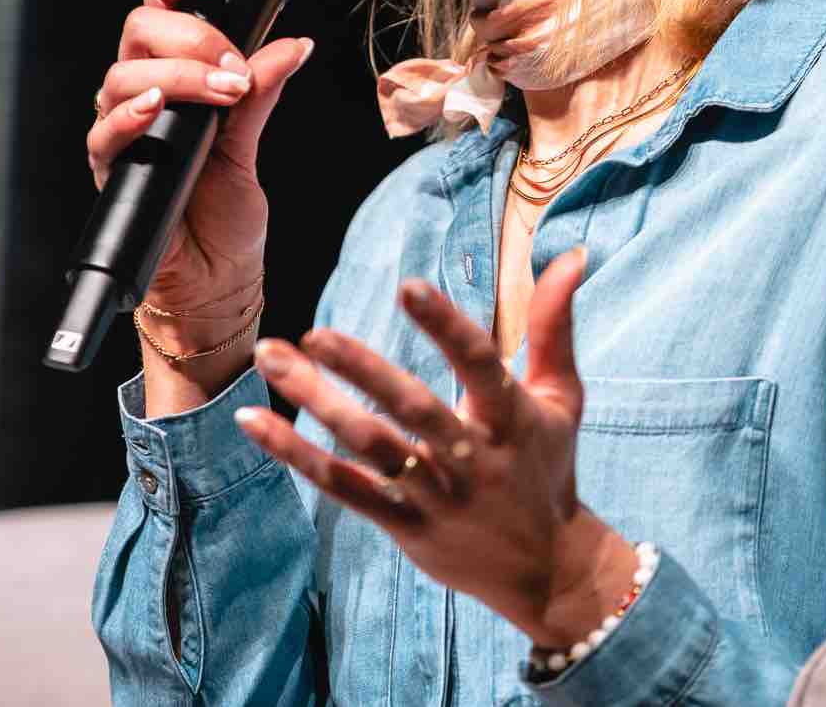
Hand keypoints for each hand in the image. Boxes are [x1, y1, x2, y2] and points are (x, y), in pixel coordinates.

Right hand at [86, 0, 312, 318]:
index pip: (161, 4)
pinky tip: (156, 108)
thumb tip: (294, 45)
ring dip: (176, 74)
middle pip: (138, 27)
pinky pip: (105, 133)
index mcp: (174, 71)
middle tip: (232, 64)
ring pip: (122, 74)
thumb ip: (261, 91)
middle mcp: (142, 91)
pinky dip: (130, 115)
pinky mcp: (112, 169)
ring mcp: (124, 129)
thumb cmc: (224, 210)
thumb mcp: (249, 142)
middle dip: (189, 33)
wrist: (215, 276)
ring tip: (222, 92)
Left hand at [233, 246, 639, 644]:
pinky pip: (345, 489)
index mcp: (511, 419)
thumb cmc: (548, 467)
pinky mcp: (405, 527)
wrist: (547, 571)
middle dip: (364, 370)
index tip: (409, 287)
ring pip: (370, 448)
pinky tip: (254, 422)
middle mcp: (473, 459)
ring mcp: (436, 498)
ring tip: (271, 358)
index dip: (446, 326)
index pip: (479, 364)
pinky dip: (297, 456)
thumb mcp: (562, 398)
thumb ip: (553, 326)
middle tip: (315, 332)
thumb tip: (572, 255)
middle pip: (413, 410)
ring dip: (317, 403)